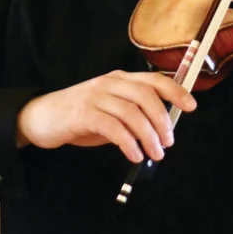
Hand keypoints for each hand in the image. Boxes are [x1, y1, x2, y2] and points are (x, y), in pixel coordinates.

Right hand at [15, 71, 196, 163]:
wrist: (40, 117)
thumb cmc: (79, 116)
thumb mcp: (110, 109)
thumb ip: (132, 114)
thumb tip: (161, 130)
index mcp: (120, 79)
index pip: (153, 80)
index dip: (175, 92)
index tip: (192, 106)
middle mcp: (109, 83)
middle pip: (146, 96)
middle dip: (162, 120)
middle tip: (168, 142)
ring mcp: (96, 96)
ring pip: (132, 113)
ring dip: (148, 136)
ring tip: (154, 153)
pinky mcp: (83, 114)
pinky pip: (113, 128)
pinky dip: (128, 143)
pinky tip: (134, 155)